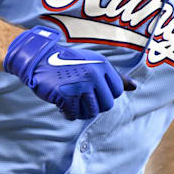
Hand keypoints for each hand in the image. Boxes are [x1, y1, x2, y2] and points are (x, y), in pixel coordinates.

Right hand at [3, 26, 135, 119]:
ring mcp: (81, 84)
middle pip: (106, 105)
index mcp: (103, 65)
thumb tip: (134, 87)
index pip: (117, 92)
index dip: (104, 95)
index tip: (91, 90)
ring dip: (80, 111)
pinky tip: (61, 103)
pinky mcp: (67, 95)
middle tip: (80, 98)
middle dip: (93, 105)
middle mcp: (94, 74)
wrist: (39, 59)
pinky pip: (74, 114)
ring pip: (91, 112)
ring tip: (71, 101)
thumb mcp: (93, 63)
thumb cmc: (68, 63)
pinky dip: (67, 113)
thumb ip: (114, 76)